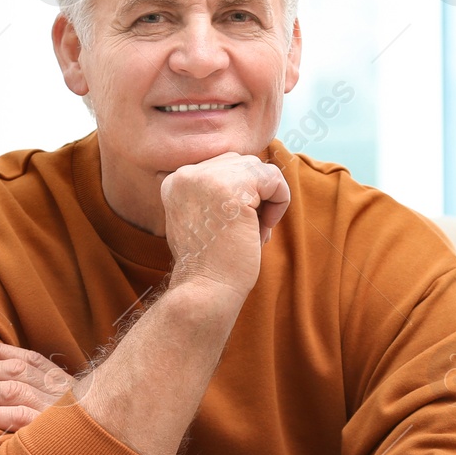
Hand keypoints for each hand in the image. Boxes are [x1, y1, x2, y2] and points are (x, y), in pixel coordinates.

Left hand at [0, 341, 73, 430]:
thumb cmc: (90, 440)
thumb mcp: (73, 413)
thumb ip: (49, 399)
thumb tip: (12, 393)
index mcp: (65, 383)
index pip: (28, 358)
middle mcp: (61, 392)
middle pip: (13, 370)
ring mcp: (57, 411)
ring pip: (10, 389)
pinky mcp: (51, 434)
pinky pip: (15, 418)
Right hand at [161, 151, 289, 304]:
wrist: (206, 290)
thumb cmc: (210, 263)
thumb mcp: (202, 218)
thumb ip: (216, 191)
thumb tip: (257, 172)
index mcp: (175, 180)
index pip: (222, 167)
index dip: (238, 196)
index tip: (231, 227)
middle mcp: (186, 173)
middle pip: (240, 164)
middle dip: (253, 195)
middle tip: (245, 231)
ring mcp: (207, 177)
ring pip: (258, 168)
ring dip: (265, 201)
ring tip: (252, 231)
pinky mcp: (233, 186)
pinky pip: (274, 178)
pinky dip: (279, 202)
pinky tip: (262, 230)